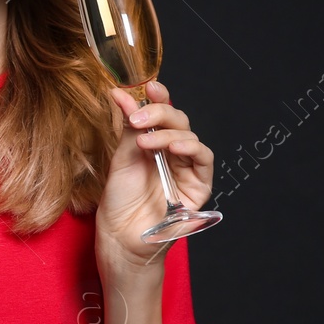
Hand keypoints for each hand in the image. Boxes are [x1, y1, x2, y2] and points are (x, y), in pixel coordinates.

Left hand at [95, 80, 214, 270]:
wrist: (120, 237)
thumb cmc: (120, 201)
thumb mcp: (122, 157)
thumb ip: (128, 126)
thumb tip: (120, 93)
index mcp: (154, 144)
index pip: (163, 114)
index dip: (159, 98)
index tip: (149, 86)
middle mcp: (172, 154)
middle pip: (178, 121)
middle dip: (160, 113)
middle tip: (138, 118)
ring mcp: (186, 169)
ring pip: (190, 136)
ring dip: (169, 133)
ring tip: (145, 141)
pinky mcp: (199, 186)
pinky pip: (203, 159)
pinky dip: (190, 148)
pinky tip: (173, 147)